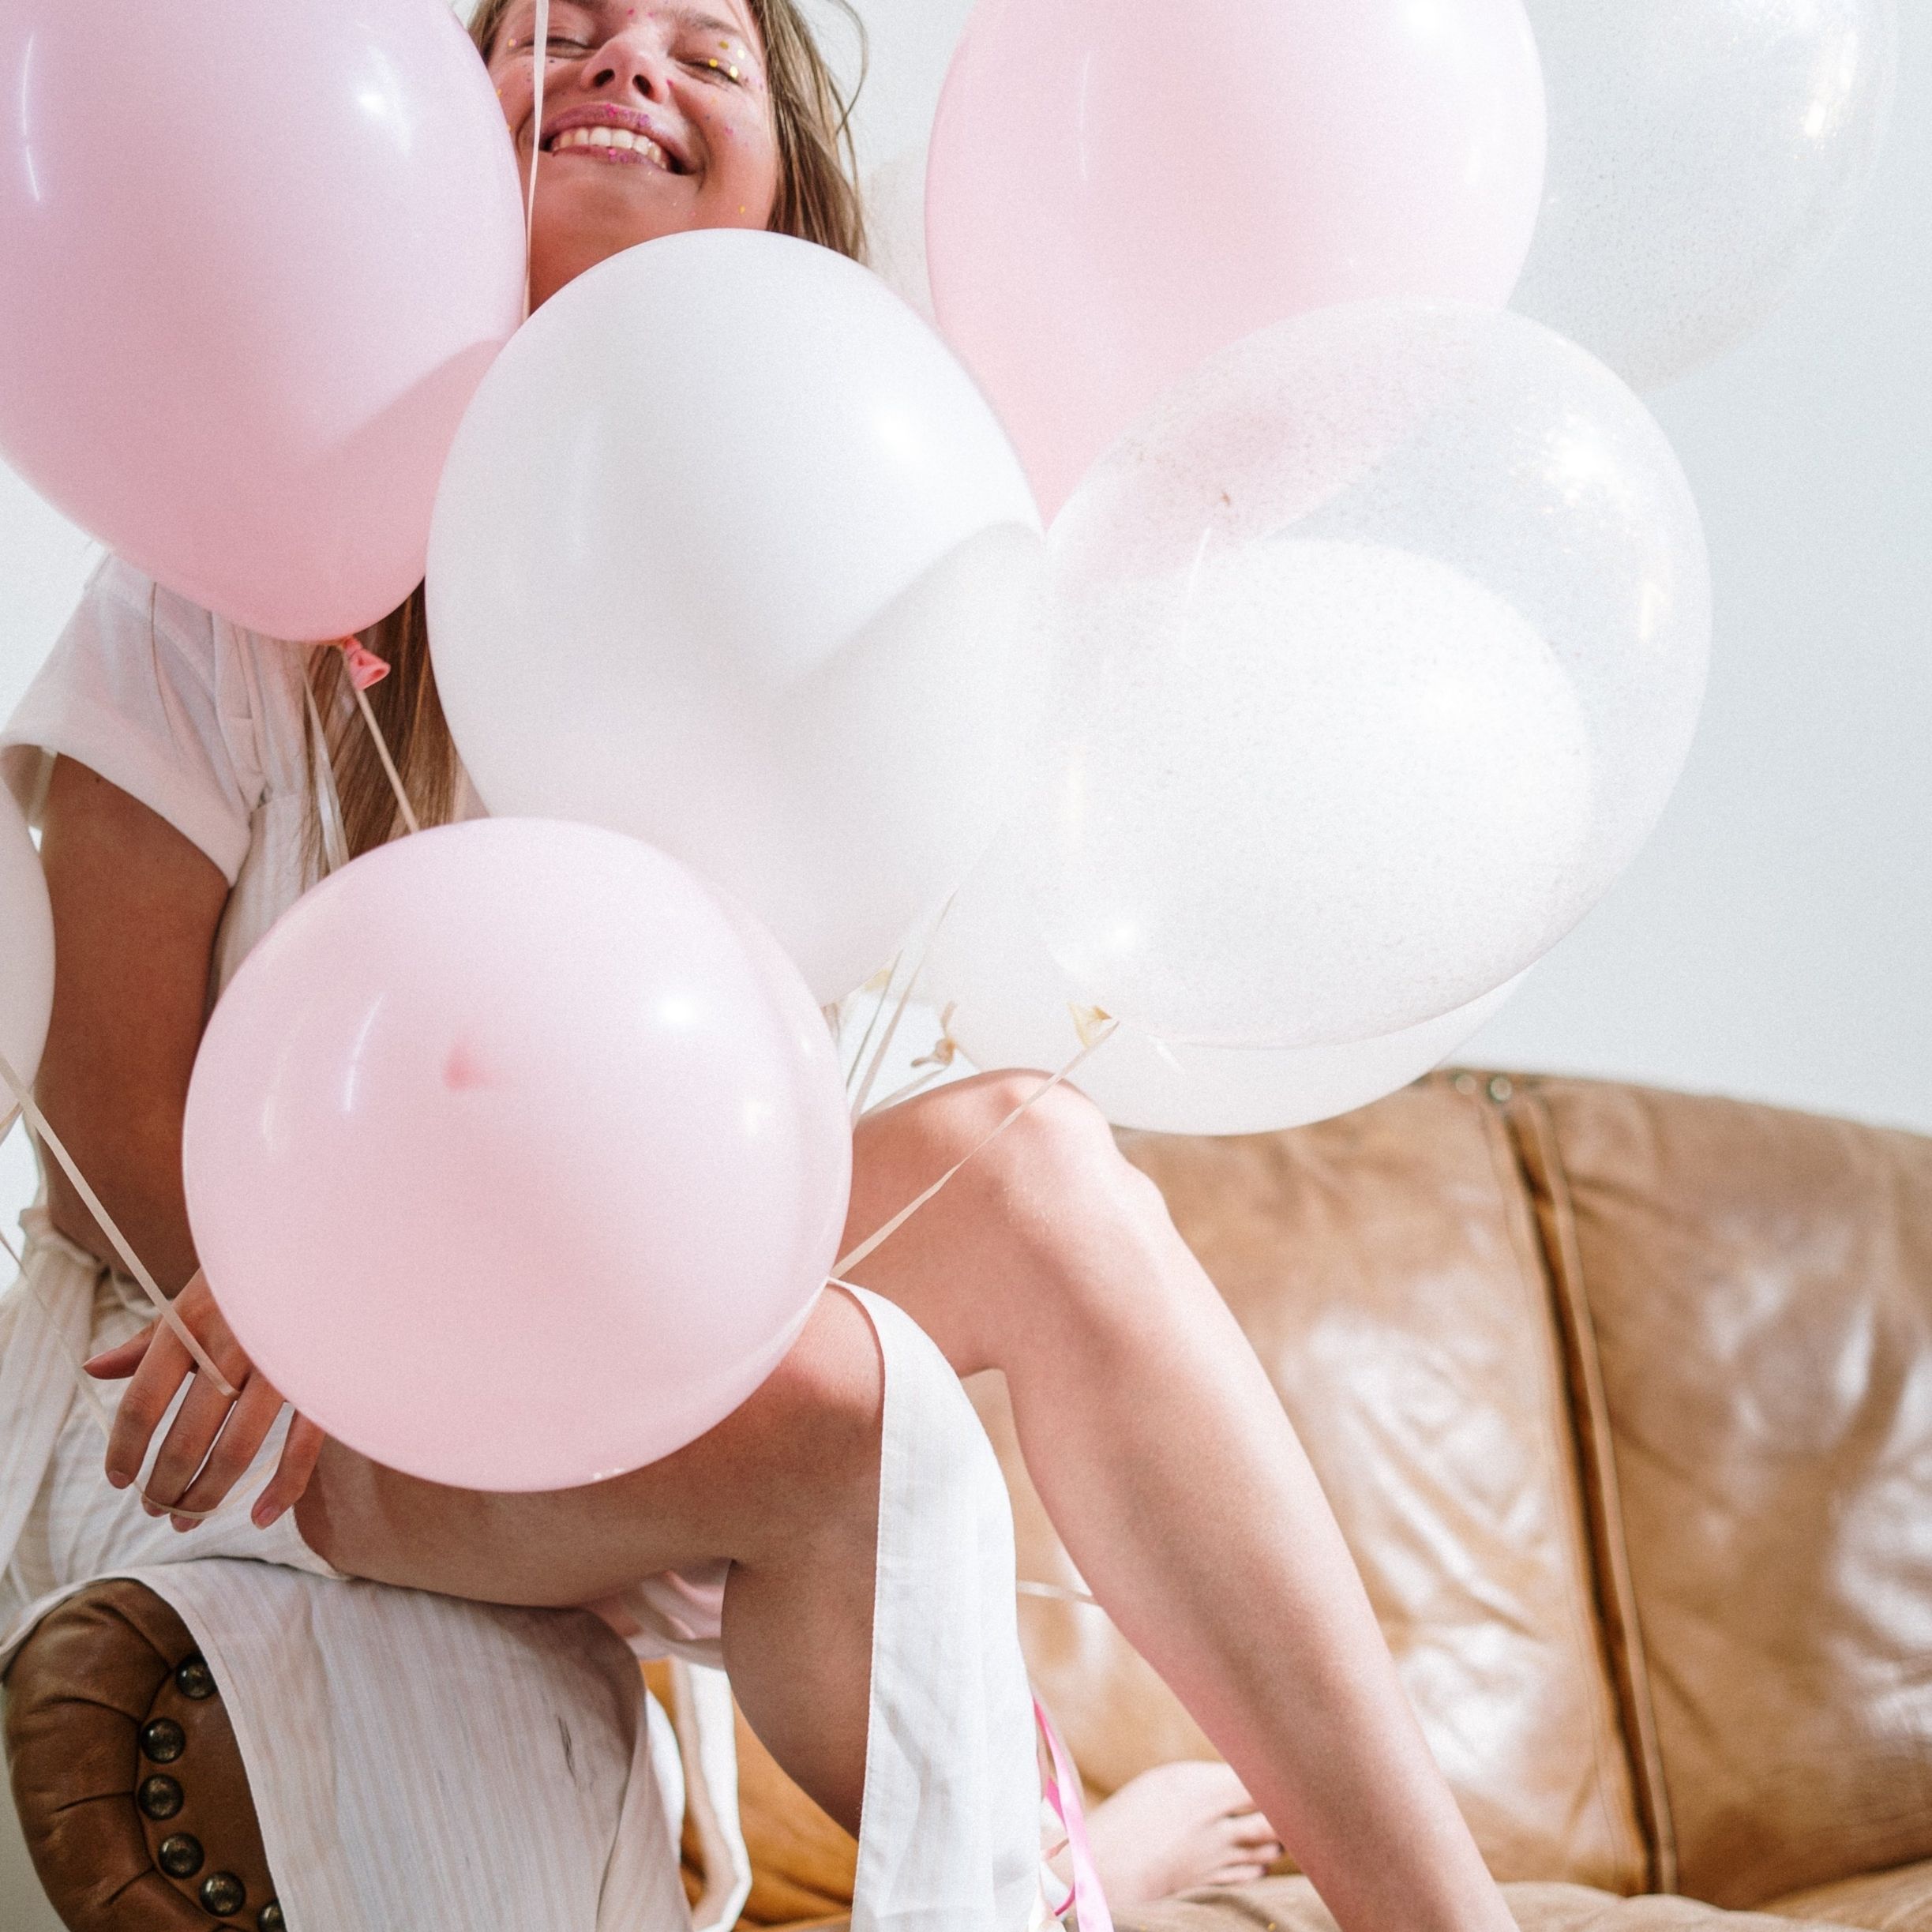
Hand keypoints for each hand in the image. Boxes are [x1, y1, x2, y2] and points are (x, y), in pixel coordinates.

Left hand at [83, 1270, 325, 1532]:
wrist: (335, 1241)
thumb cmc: (255, 1272)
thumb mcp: (197, 1293)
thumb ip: (151, 1338)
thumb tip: (95, 1370)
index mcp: (191, 1323)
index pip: (142, 1404)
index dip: (124, 1449)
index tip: (118, 1478)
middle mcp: (232, 1346)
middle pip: (185, 1439)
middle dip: (165, 1485)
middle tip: (156, 1508)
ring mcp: (281, 1365)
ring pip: (237, 1451)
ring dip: (207, 1495)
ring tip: (188, 1518)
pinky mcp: (323, 1381)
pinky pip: (301, 1449)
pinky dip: (280, 1490)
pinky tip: (257, 1516)